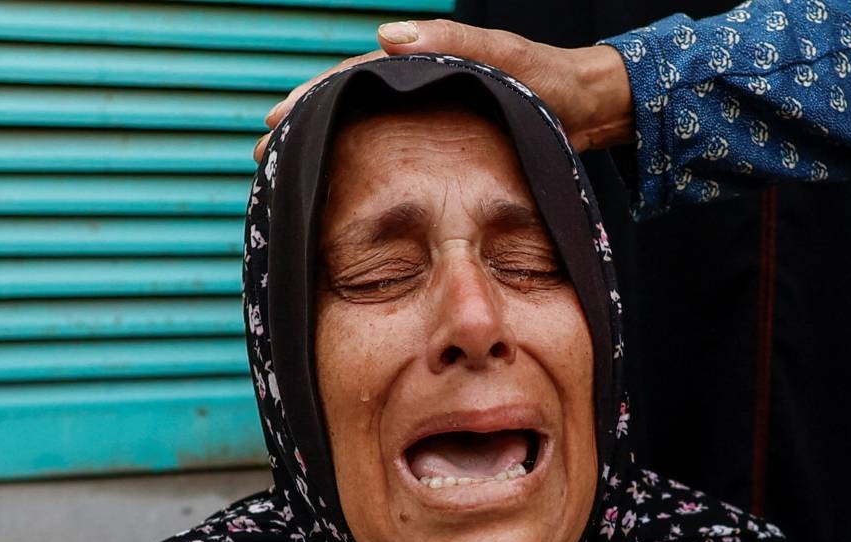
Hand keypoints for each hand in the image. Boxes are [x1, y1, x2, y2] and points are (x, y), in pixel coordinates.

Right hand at [253, 19, 632, 161]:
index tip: (273, 126)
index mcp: (421, 64)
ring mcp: (428, 121)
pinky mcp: (444, 147)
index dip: (309, 103)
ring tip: (288, 182)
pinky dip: (361, 172)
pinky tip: (342, 193)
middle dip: (303, 133)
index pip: (350, 80)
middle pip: (346, 110)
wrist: (587, 108)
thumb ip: (451, 43)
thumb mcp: (504, 56)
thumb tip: (383, 39)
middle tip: (264, 161)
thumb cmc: (548, 79)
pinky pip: (392, 157)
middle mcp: (417, 91)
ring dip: (325, 156)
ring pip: (364, 136)